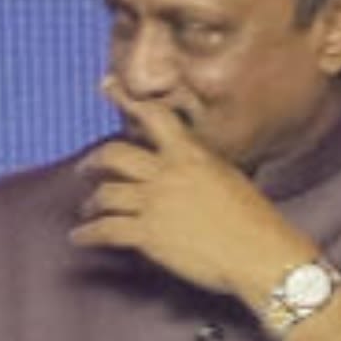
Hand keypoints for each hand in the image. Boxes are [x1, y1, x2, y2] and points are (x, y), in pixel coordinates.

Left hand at [74, 80, 313, 302]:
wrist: (261, 254)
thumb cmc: (254, 222)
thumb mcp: (228, 179)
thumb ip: (200, 169)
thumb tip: (188, 169)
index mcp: (193, 155)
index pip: (155, 117)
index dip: (127, 101)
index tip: (107, 87)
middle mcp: (169, 173)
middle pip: (114, 154)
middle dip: (93, 162)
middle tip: (85, 170)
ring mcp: (156, 203)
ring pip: (105, 194)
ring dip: (90, 203)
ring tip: (86, 211)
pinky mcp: (148, 234)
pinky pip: (104, 230)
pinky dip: (86, 235)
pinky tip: (78, 238)